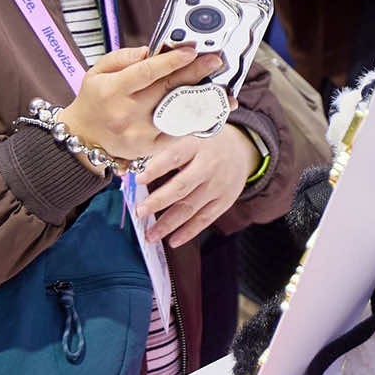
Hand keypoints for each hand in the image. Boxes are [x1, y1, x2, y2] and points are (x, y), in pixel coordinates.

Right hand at [58, 45, 224, 164]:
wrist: (84, 137)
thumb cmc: (95, 98)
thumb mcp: (97, 71)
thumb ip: (122, 57)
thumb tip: (149, 51)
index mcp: (113, 90)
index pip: (147, 72)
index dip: (172, 61)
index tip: (191, 50)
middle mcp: (127, 113)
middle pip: (167, 90)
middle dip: (195, 74)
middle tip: (215, 61)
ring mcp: (139, 134)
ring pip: (177, 115)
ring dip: (203, 102)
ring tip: (223, 92)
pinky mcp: (148, 149)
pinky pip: (177, 134)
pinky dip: (195, 123)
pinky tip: (210, 112)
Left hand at [133, 126, 256, 246]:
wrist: (242, 148)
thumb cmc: (206, 141)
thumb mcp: (190, 133)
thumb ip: (166, 147)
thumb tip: (132, 164)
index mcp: (197, 144)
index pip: (175, 156)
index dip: (156, 168)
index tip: (138, 179)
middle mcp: (209, 165)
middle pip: (182, 186)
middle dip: (158, 201)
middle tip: (140, 212)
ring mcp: (218, 185)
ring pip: (191, 207)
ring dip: (168, 223)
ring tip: (150, 235)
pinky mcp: (224, 200)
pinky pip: (205, 219)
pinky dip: (188, 232)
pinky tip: (173, 241)